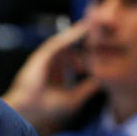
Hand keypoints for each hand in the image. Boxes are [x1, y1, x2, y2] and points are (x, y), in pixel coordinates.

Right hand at [1, 21, 99, 135]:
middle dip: (87, 37)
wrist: (29, 112)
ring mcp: (46, 58)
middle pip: (72, 46)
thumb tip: (103, 81)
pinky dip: (72, 35)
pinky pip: (60, 42)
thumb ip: (88, 88)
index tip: (107, 47)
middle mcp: (52, 63)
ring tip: (96, 23)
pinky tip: (85, 28)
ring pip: (67, 41)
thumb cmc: (48, 109)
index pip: (77, 59)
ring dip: (81, 31)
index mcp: (58, 73)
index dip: (91, 52)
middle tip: (104, 29)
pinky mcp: (42, 55)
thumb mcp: (75, 98)